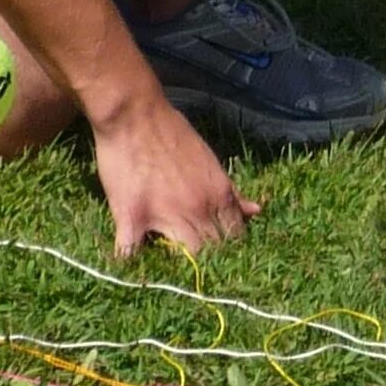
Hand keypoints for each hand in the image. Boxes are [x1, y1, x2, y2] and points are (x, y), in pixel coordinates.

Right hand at [94, 96, 260, 256]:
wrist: (135, 115)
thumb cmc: (173, 134)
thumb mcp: (210, 161)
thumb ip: (231, 191)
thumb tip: (255, 210)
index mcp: (219, 195)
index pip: (236, 238)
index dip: (230, 251)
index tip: (222, 257)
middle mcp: (197, 209)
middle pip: (213, 254)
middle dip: (208, 264)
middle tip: (198, 267)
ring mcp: (164, 215)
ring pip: (182, 259)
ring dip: (178, 268)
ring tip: (171, 271)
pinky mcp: (131, 217)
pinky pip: (131, 253)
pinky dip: (130, 263)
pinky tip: (131, 266)